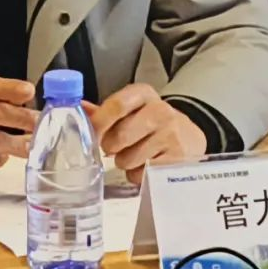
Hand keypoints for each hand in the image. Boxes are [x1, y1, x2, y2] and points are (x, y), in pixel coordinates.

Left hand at [83, 84, 205, 185]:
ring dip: (123, 162)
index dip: (99, 122)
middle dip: (110, 146)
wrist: (189, 135)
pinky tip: (144, 165)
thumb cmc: (150, 122)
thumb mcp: (132, 109)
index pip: (117, 105)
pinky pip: (142, 174)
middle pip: (120, 136)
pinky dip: (137, 174)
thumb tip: (79, 107)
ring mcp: (171, 135)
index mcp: (143, 94)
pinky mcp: (177, 159)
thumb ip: (105, 110)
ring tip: (132, 155)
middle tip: (113, 147)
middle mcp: (160, 111)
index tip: (91, 134)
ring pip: (129, 159)